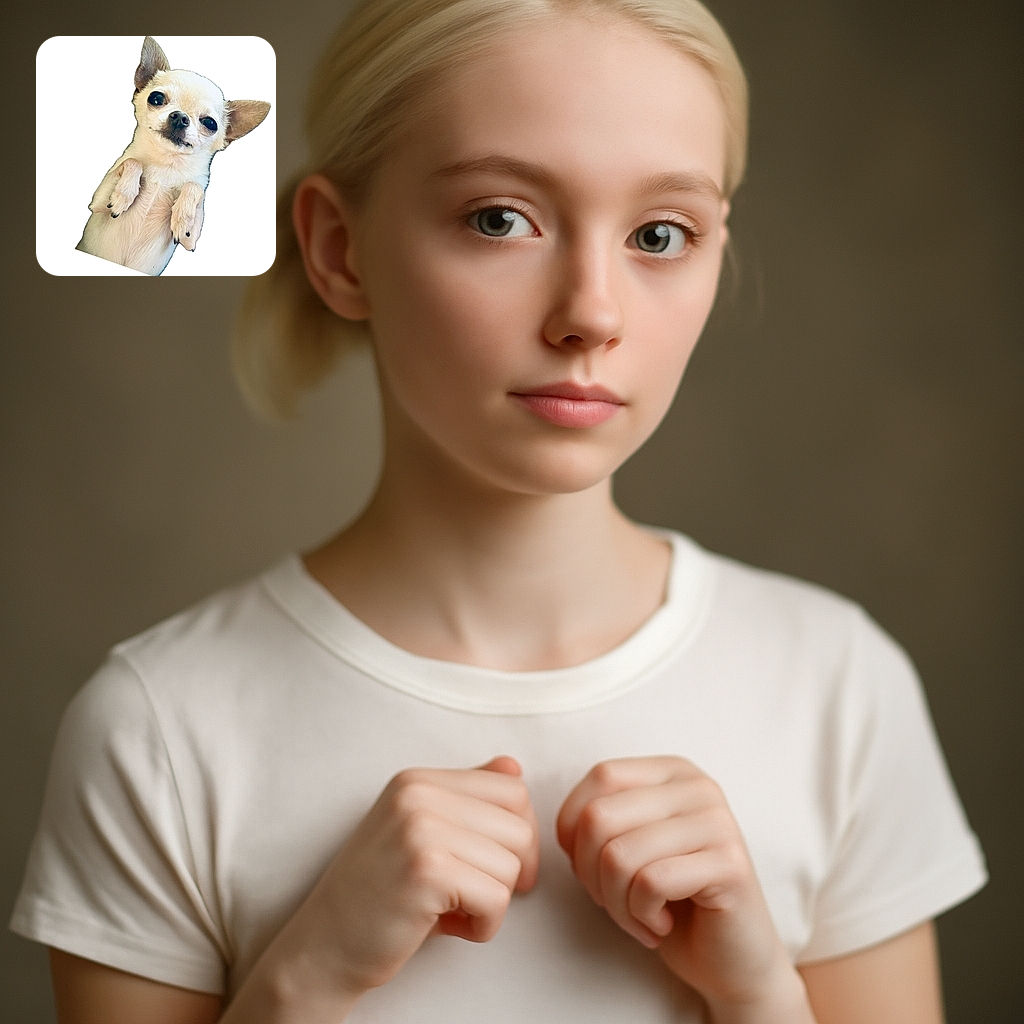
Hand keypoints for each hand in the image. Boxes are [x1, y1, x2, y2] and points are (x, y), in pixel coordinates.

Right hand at [280, 756, 538, 1003]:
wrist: (322, 948)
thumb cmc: (379, 896)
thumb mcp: (419, 832)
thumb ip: (465, 798)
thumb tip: (515, 766)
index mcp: (417, 780)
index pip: (511, 789)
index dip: (519, 834)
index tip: (495, 866)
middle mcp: (418, 794)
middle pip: (519, 826)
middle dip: (510, 871)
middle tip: (474, 896)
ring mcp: (420, 828)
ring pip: (511, 865)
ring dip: (492, 902)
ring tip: (452, 911)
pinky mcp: (427, 870)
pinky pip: (497, 898)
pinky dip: (484, 926)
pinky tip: (450, 928)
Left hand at [557, 757, 798, 1013]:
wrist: (732, 960)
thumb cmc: (671, 902)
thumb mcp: (629, 847)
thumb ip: (601, 822)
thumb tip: (566, 830)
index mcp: (671, 772)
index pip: (600, 777)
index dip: (574, 826)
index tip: (589, 867)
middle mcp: (697, 787)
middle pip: (600, 816)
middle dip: (590, 872)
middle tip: (613, 902)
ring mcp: (717, 822)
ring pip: (619, 854)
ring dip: (615, 903)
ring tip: (638, 917)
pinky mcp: (729, 864)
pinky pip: (650, 883)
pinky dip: (640, 915)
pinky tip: (660, 925)